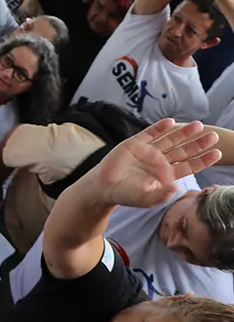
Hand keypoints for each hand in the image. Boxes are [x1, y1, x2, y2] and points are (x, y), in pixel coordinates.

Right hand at [92, 119, 218, 208]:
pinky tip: (170, 122)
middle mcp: (160, 161)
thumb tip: (177, 188)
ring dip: (183, 132)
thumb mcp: (146, 199)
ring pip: (170, 139)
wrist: (104, 187)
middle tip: (213, 136)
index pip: (189, 165)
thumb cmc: (126, 195)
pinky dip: (159, 127)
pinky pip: (150, 133)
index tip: (217, 153)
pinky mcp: (134, 143)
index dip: (203, 159)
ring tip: (198, 125)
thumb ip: (161, 195)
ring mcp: (148, 151)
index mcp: (166, 175)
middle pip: (183, 150)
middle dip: (198, 143)